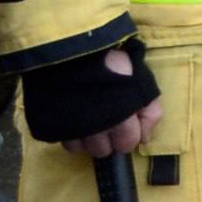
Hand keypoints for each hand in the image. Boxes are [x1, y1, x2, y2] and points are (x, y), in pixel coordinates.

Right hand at [22, 44, 163, 154]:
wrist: (73, 50)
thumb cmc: (114, 62)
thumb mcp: (142, 82)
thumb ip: (150, 111)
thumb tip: (145, 138)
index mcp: (120, 121)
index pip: (126, 145)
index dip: (129, 135)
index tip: (127, 125)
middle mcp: (94, 132)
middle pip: (102, 151)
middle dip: (108, 139)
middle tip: (108, 121)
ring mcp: (70, 131)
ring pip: (80, 148)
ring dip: (87, 138)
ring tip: (90, 119)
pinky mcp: (50, 127)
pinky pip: (61, 140)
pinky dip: (69, 133)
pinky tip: (74, 118)